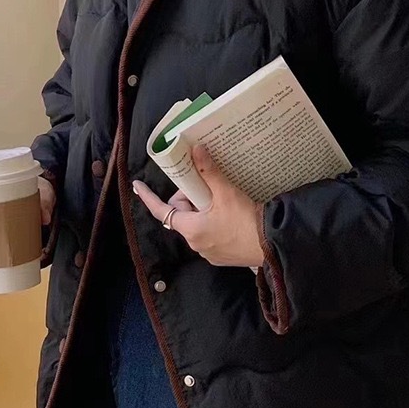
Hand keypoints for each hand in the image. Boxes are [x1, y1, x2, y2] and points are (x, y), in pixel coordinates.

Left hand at [133, 146, 264, 268]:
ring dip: (204, 212)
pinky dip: (215, 224)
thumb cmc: (246, 221)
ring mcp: (208, 252)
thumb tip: (197, 151)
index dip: (148, 197)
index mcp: (191, 228)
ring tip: (224, 202)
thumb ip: (209, 172)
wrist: (271, 246)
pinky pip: (210, 236)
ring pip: (197, 225)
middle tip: (209, 188)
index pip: (162, 210)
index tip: (138, 186)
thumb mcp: (225, 193)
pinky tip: (231, 218)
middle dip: (191, 199)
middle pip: (183, 215)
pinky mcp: (221, 257)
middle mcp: (195, 243)